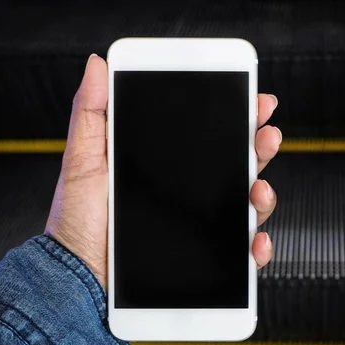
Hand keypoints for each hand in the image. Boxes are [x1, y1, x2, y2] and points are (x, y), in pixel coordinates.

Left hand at [45, 54, 279, 288]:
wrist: (78, 277)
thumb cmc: (77, 221)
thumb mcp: (84, 160)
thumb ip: (92, 114)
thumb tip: (97, 66)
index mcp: (168, 167)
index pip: (211, 138)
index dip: (238, 119)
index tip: (254, 103)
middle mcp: (190, 194)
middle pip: (239, 166)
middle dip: (261, 148)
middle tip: (267, 136)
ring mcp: (202, 226)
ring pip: (248, 206)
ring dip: (264, 195)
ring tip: (257, 189)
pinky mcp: (207, 259)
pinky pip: (243, 253)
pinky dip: (258, 247)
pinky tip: (255, 240)